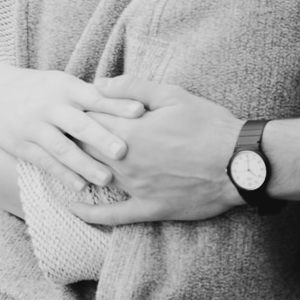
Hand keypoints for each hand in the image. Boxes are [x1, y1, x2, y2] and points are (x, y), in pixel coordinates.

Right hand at [0, 63, 145, 190]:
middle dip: (101, 137)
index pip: (95, 96)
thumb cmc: (40, 89)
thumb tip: (135, 104)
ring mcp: (34, 125)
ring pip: (62, 148)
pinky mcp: (21, 144)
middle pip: (79, 123)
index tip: (140, 112)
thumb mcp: (63, 83)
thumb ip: (92, 95)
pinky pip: (44, 162)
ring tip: (106, 180)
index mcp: (65, 87)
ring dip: (84, 165)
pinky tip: (79, 186)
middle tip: (123, 152)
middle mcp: (50, 105)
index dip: (117, 104)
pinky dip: (62, 174)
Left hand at [71, 77, 244, 224]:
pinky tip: (72, 207)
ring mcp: (136, 189)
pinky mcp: (149, 209)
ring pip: (94, 176)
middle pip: (84, 148)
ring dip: (77, 167)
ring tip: (61, 158)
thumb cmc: (209, 124)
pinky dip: (88, 212)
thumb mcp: (171, 94)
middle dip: (72, 138)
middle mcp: (126, 162)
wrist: (239, 163)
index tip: (68, 108)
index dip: (77, 112)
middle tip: (60, 130)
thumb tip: (97, 83)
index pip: (88, 119)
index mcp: (130, 131)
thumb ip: (131, 87)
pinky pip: (112, 216)